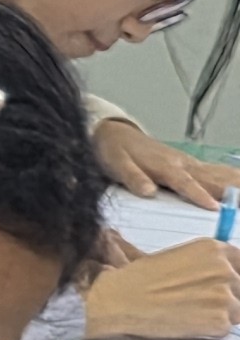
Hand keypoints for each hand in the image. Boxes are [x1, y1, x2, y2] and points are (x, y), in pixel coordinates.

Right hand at [81, 242, 239, 339]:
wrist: (120, 301)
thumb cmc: (139, 278)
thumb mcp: (177, 258)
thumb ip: (206, 264)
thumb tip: (226, 274)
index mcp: (214, 249)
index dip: (237, 276)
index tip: (229, 285)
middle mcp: (225, 269)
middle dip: (230, 296)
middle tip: (203, 302)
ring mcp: (225, 296)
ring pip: (239, 309)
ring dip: (222, 313)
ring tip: (192, 312)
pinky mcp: (220, 321)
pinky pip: (225, 327)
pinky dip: (210, 329)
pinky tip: (187, 322)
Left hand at [97, 119, 239, 202]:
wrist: (113, 133)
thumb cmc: (114, 151)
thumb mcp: (116, 165)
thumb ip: (132, 178)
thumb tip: (148, 192)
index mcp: (165, 166)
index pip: (184, 182)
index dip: (198, 194)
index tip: (213, 207)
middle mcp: (181, 164)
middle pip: (210, 178)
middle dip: (230, 189)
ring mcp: (188, 163)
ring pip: (216, 174)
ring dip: (234, 181)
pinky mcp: (190, 165)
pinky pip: (214, 171)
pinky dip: (230, 176)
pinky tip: (239, 178)